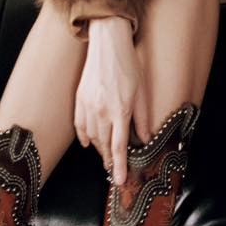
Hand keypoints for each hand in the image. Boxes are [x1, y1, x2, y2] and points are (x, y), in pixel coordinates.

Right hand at [74, 16, 153, 185]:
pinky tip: (87, 143)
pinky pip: (79, 125)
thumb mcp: (142, 92)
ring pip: (91, 137)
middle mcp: (102, 111)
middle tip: (112, 170)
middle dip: (108, 160)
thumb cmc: (128, 66)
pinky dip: (83, 136)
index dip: (119, 166)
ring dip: (98, 148)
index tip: (118, 181)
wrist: (107, 44)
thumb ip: (143, 118)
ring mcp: (88, 106)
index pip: (120, 146)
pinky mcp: (79, 99)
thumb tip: (145, 139)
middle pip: (104, 145)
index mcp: (120, 111)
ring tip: (105, 155)